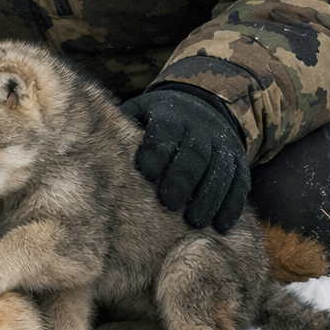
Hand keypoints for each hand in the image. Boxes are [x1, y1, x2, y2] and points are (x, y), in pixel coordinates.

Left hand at [120, 87, 250, 232]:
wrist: (203, 104)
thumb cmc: (158, 117)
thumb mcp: (140, 111)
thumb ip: (122, 126)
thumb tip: (89, 144)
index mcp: (171, 115)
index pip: (165, 131)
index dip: (156, 151)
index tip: (144, 172)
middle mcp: (200, 128)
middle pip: (194, 153)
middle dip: (182, 179)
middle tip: (168, 204)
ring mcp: (222, 145)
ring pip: (220, 170)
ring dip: (209, 197)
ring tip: (196, 222)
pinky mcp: (238, 161)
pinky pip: (240, 183)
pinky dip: (232, 204)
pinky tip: (222, 225)